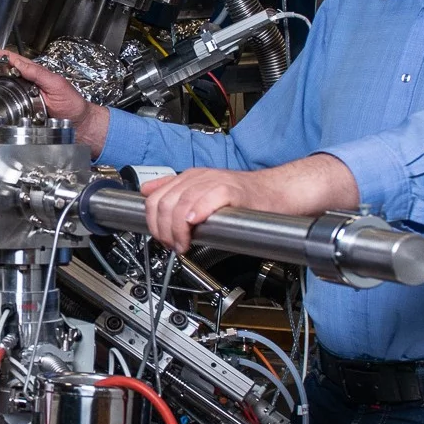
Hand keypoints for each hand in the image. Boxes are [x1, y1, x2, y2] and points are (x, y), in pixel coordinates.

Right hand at [0, 50, 108, 152]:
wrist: (80, 125)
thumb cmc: (73, 104)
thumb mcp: (56, 84)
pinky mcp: (23, 114)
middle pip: (2, 74)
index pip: (10, 60)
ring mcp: (23, 99)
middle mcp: (26, 85)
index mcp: (33, 73)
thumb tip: (18, 63)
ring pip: (2, 91)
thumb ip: (38, 73)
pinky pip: (8, 109)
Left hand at [139, 154, 360, 250]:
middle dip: (163, 230)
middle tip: (173, 246)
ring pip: (181, 203)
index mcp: (188, 178)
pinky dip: (198, 211)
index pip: (154, 198)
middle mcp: (198, 177)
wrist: (276, 194)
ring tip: (184, 244)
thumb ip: (174, 191)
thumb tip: (147, 192)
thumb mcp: (202, 191)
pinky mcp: (233, 190)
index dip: (153, 223)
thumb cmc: (243, 198)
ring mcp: (215, 182)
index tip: (161, 240)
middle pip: (164, 203)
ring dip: (177, 229)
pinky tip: (195, 224)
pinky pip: (209, 198)